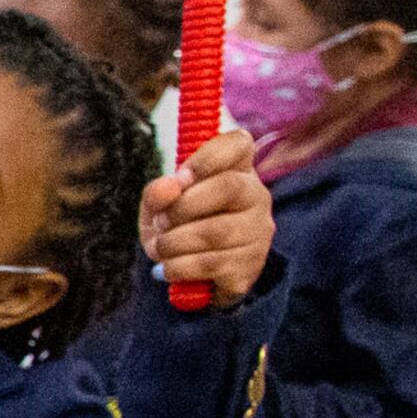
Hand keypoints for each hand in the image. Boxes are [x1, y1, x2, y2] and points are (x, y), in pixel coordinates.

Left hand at [143, 125, 271, 305]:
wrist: (194, 274)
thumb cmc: (178, 226)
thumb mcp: (159, 206)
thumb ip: (157, 192)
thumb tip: (168, 187)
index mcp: (236, 168)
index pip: (238, 143)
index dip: (206, 158)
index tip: (179, 177)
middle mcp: (256, 195)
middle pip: (228, 187)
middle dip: (182, 207)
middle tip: (161, 222)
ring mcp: (259, 231)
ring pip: (216, 231)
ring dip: (174, 242)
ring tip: (160, 247)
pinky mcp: (251, 264)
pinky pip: (211, 264)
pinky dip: (179, 267)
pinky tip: (169, 268)